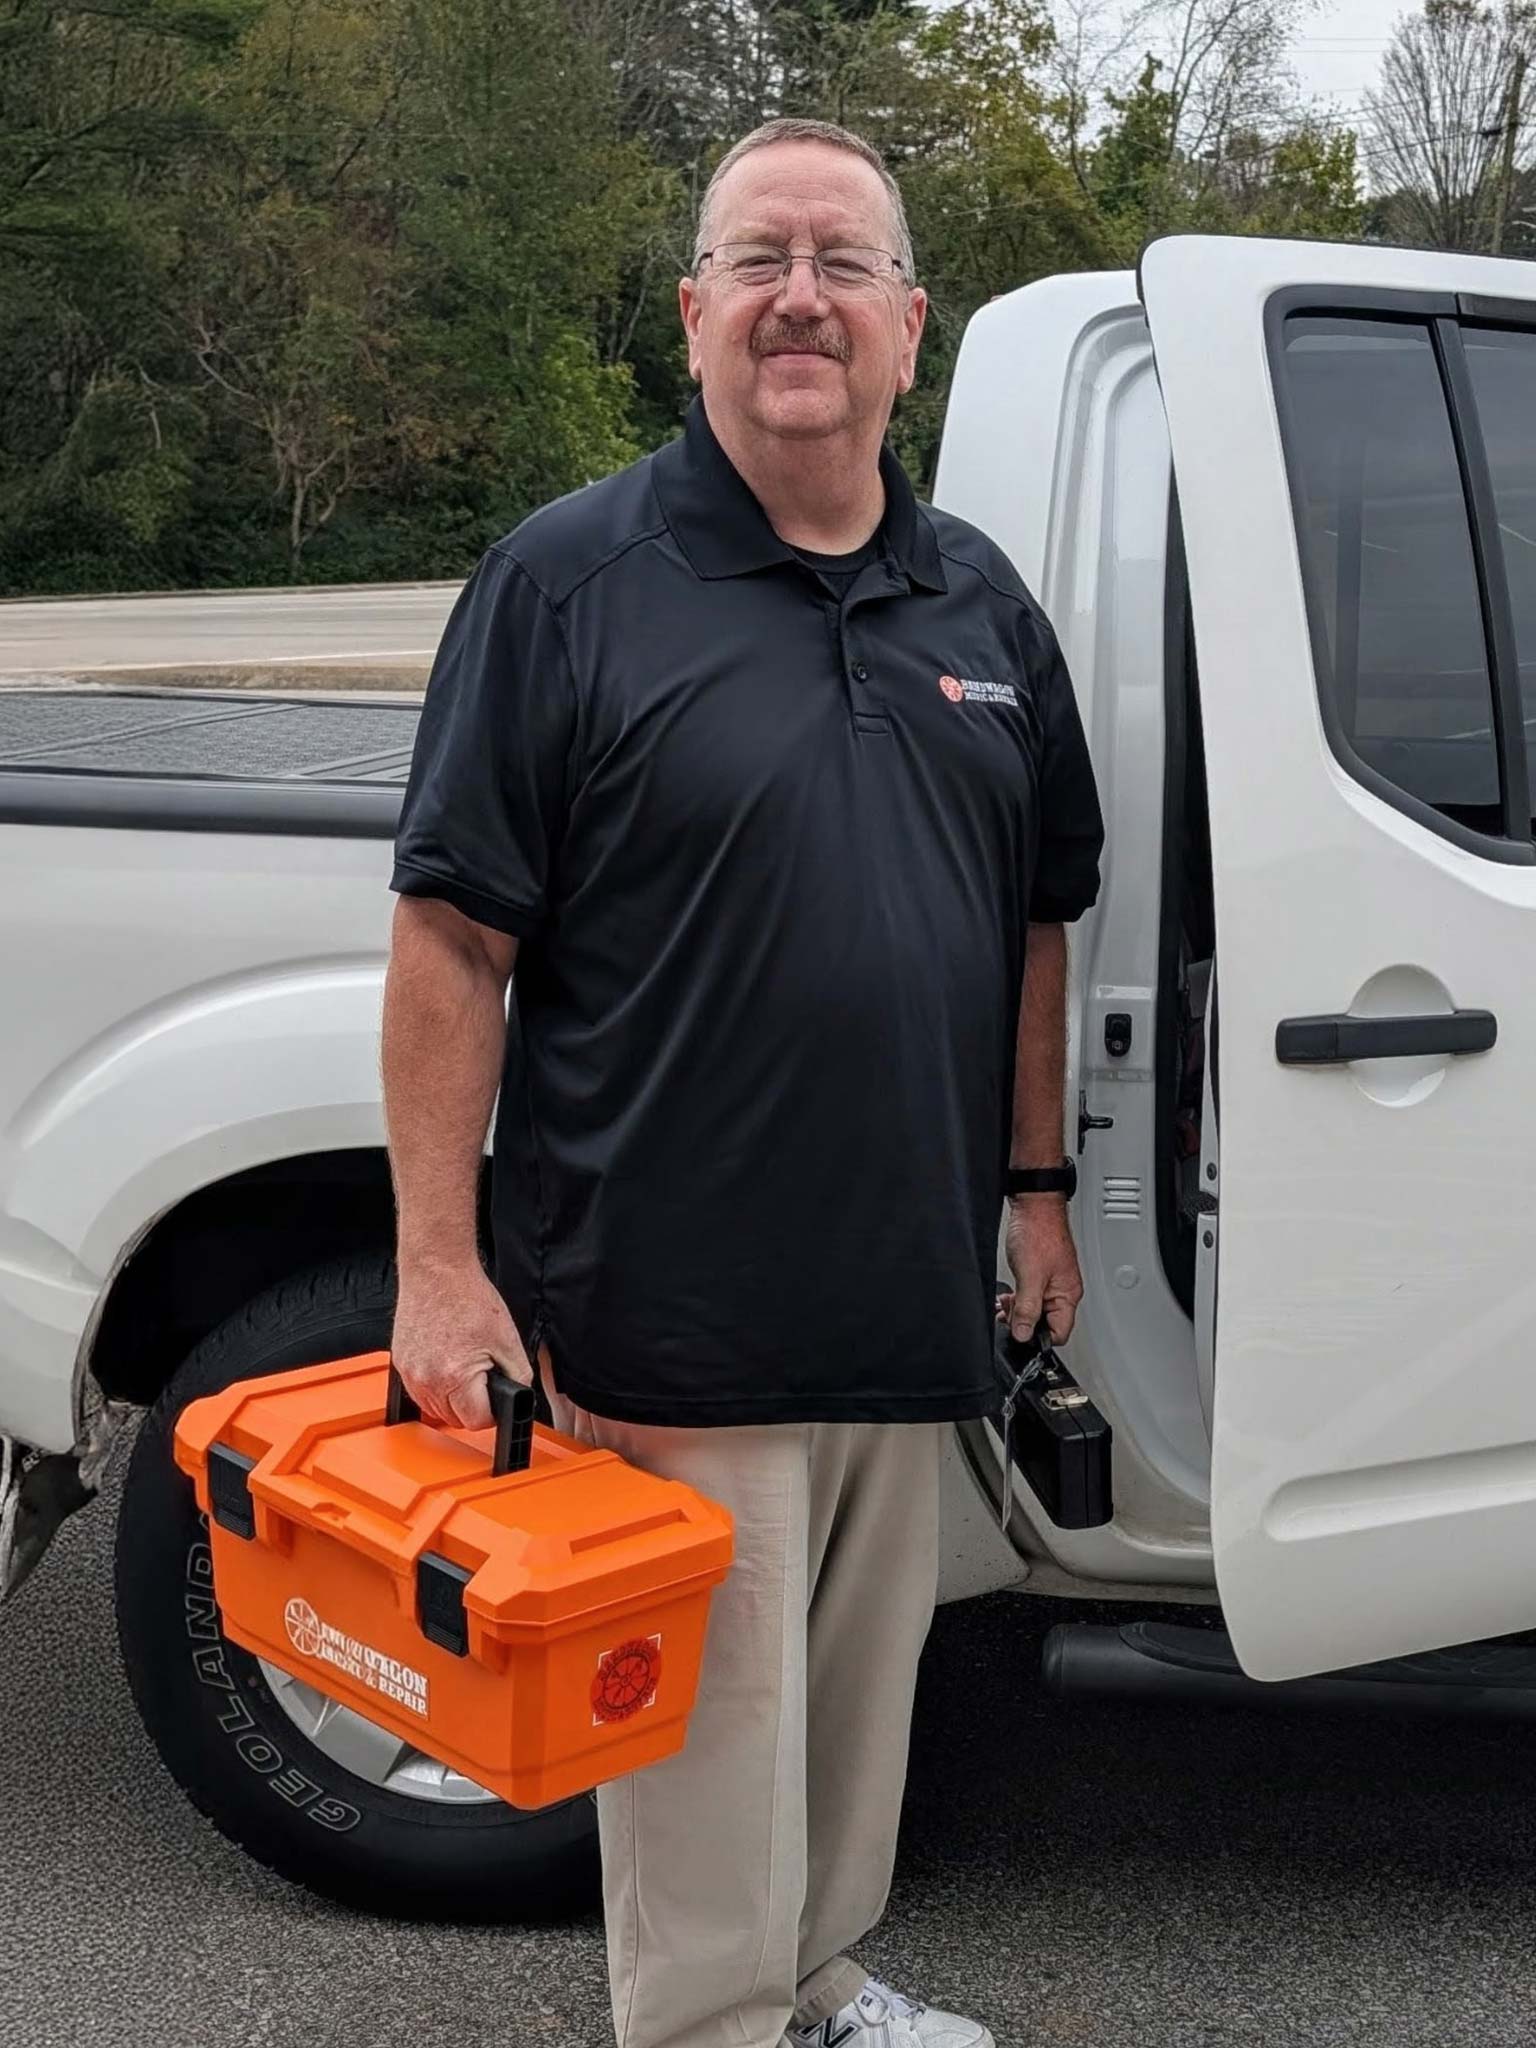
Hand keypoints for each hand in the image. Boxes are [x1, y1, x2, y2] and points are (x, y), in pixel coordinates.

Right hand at [389, 1259, 532, 1429]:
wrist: (437, 1271)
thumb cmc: (468, 1297)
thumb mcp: (508, 1339)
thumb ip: (518, 1375)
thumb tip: (518, 1397)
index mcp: (456, 1375)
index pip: (476, 1421)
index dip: (492, 1410)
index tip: (495, 1396)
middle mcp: (427, 1379)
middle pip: (454, 1419)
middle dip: (472, 1405)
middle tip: (482, 1378)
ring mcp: (410, 1373)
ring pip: (434, 1410)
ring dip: (451, 1400)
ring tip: (464, 1370)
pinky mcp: (400, 1364)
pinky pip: (419, 1393)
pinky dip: (434, 1387)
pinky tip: (446, 1365)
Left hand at [1002, 1197, 1083, 1345]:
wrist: (1033, 1205)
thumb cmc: (1039, 1232)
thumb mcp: (1030, 1277)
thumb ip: (1027, 1308)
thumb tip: (1024, 1334)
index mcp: (1067, 1294)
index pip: (1059, 1333)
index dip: (1038, 1337)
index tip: (1019, 1333)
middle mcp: (1062, 1290)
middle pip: (1045, 1323)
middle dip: (1024, 1322)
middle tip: (1008, 1313)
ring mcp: (1051, 1282)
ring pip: (1035, 1309)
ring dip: (1018, 1310)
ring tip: (1005, 1302)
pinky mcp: (1039, 1273)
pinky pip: (1029, 1295)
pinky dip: (1017, 1298)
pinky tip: (1008, 1294)